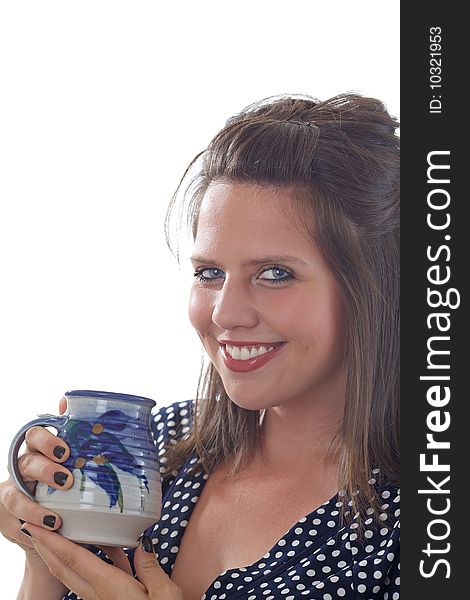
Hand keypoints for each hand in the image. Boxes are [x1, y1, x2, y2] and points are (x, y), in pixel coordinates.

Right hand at [0, 398, 71, 561]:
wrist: (55, 515)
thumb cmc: (66, 476)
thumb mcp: (74, 455)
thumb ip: (73, 429)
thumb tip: (66, 399)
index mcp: (38, 448)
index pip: (34, 435)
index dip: (47, 441)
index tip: (66, 452)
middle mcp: (22, 468)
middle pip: (26, 462)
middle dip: (45, 470)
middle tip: (66, 481)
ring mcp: (13, 493)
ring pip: (15, 496)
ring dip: (34, 507)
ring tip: (56, 518)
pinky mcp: (9, 518)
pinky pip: (14, 522)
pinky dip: (31, 526)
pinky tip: (49, 528)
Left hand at [20, 523, 183, 599]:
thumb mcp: (164, 593)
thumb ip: (150, 567)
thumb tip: (143, 543)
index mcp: (110, 587)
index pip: (73, 558)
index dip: (52, 541)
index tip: (34, 527)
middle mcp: (98, 595)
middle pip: (63, 567)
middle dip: (46, 546)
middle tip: (34, 527)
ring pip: (74, 574)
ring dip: (62, 553)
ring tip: (61, 534)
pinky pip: (93, 578)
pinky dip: (92, 560)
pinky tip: (108, 548)